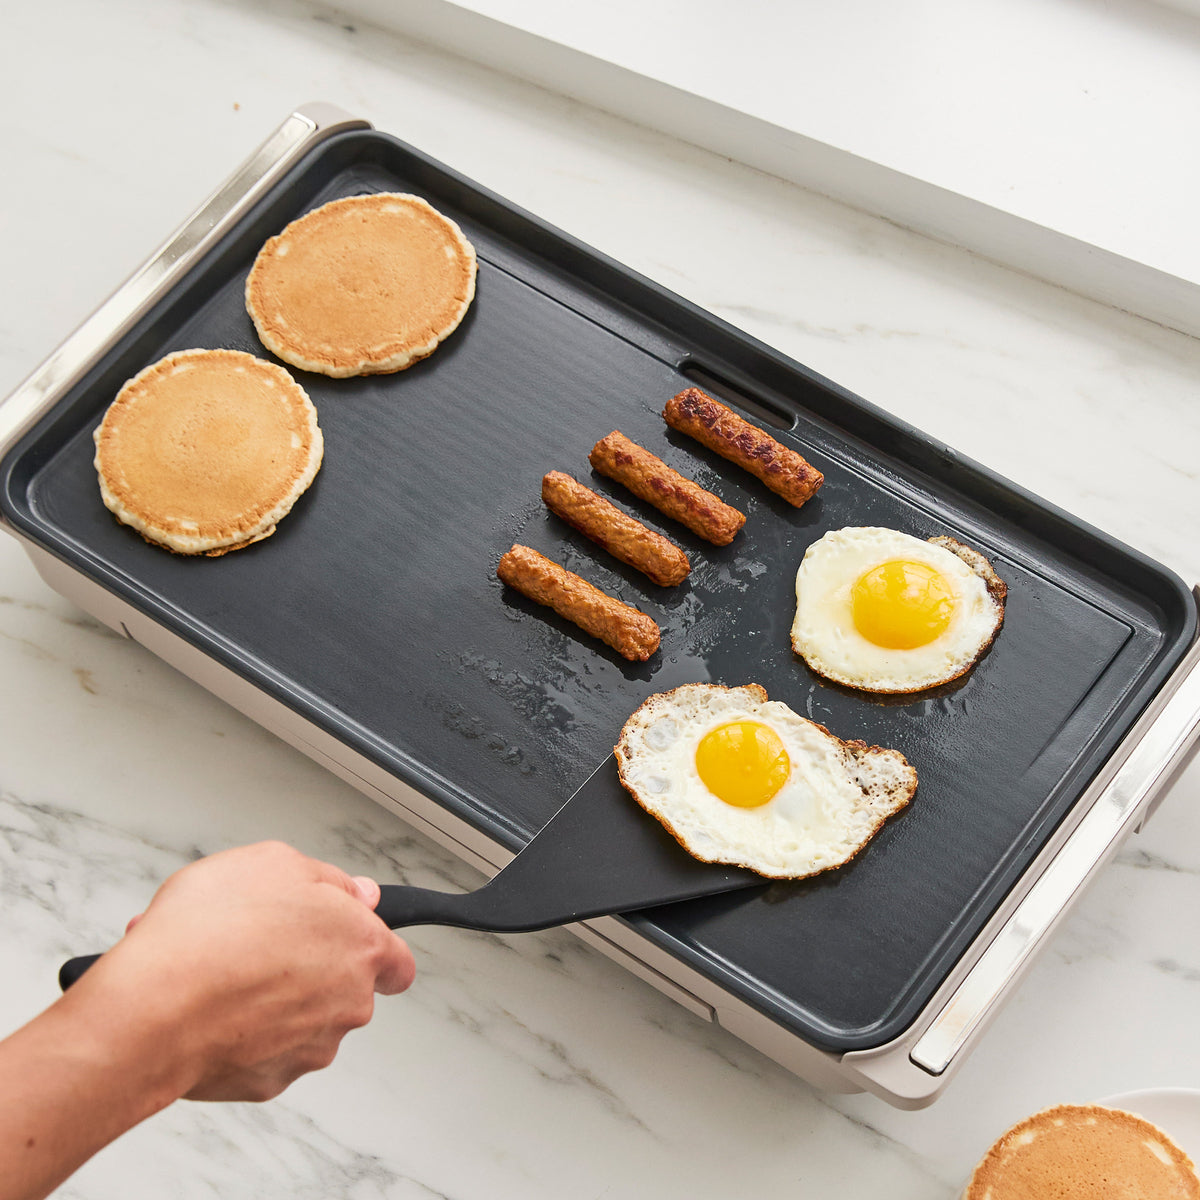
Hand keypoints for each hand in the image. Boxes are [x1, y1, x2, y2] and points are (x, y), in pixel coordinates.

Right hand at [76, 841, 414, 1101]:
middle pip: (345, 987)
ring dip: (268, 997)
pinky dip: (239, 1032)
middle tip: (258, 942)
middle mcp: (348, 1003)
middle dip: (306, 967)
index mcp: (361, 946)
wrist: (152, 1009)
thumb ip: (328, 878)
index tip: (349, 941)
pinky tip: (204, 1004)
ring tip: (216, 967)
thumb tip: (355, 893)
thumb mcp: (274, 862)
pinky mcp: (269, 1082)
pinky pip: (262, 1051)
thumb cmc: (209, 933)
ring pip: (301, 1019)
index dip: (373, 947)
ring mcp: (310, 1048)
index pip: (397, 961)